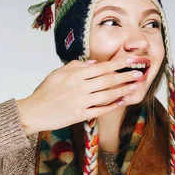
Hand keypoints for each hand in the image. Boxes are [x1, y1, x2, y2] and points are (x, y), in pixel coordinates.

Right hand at [16, 58, 142, 135]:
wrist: (34, 112)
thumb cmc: (45, 91)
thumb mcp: (57, 73)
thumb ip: (76, 66)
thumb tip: (94, 63)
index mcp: (75, 75)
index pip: (102, 67)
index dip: (119, 63)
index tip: (132, 60)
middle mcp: (80, 87)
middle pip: (108, 80)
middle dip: (126, 76)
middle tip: (140, 73)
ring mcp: (81, 102)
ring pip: (107, 94)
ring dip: (123, 90)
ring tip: (135, 86)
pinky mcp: (81, 115)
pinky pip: (100, 109)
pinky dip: (112, 105)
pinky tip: (121, 101)